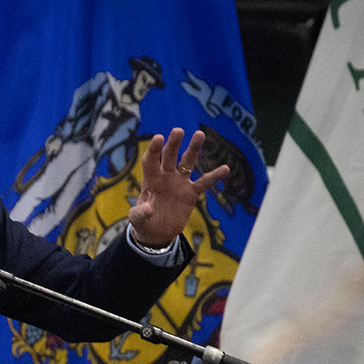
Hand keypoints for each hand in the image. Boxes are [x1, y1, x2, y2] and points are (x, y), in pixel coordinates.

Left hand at [127, 128, 229, 247]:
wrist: (157, 233)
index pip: (151, 161)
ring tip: (200, 134)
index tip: (159, 138)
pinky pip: (204, 182)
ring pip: (187, 162)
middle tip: (178, 130)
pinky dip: (214, 176)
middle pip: (169, 156)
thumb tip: (147, 208)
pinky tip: (225, 168)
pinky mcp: (191, 193)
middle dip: (173, 143)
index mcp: (150, 179)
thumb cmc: (144, 223)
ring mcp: (179, 182)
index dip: (154, 150)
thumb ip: (139, 214)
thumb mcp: (138, 220)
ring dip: (193, 149)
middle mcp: (165, 176)